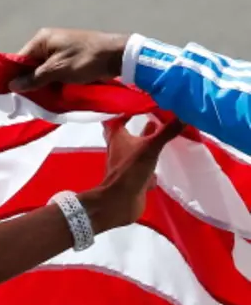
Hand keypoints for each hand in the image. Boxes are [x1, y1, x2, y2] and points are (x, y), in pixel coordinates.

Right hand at [10, 28, 129, 91]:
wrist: (117, 56)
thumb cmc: (85, 60)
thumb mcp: (57, 70)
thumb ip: (33, 78)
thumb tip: (11, 85)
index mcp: (42, 39)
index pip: (19, 59)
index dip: (13, 77)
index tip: (10, 94)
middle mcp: (47, 42)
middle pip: (29, 66)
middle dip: (28, 83)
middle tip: (26, 100)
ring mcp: (58, 50)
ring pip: (40, 71)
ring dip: (40, 85)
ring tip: (39, 99)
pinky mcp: (67, 59)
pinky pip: (51, 73)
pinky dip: (50, 83)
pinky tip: (50, 94)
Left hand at [79, 116, 184, 231]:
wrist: (119, 202)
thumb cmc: (130, 171)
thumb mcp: (151, 147)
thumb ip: (167, 131)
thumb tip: (185, 114)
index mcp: (117, 137)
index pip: (119, 117)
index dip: (129, 109)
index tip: (144, 102)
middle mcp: (119, 149)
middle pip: (128, 134)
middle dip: (142, 127)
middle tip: (157, 116)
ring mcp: (126, 165)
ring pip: (137, 151)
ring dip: (148, 143)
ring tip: (163, 133)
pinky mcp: (133, 178)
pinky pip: (144, 168)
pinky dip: (152, 164)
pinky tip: (162, 161)